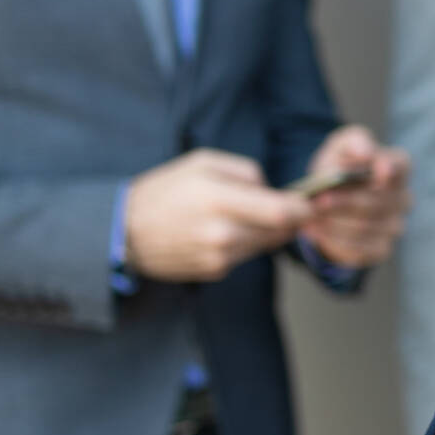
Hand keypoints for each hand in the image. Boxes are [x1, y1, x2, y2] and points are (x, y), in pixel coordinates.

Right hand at [124, 149, 310, 281]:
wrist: (124, 231)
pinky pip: (246, 255)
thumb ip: (246, 171)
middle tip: (291, 206)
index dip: (304, 208)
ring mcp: (218, 257)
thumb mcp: (203, 163)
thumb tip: (273, 188)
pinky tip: (227, 230)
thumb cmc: (165, 190)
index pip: (281, 211)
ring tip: (249, 214)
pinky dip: (247, 242)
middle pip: (280, 231)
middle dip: (291, 219)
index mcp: (219, 200)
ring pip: (266, 244)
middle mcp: (221, 233)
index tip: (311, 201)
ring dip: (269, 231)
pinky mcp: (215, 271)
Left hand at [297, 126, 411, 267]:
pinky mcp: (381, 249)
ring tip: (308, 217)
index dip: (390, 169)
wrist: (327, 199)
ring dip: (333, 223)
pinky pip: (360, 250)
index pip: (400, 167)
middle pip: (376, 202)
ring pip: (364, 228)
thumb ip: (354, 142)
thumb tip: (365, 152)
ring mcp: (395, 226)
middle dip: (344, 202)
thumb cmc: (339, 168)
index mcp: (397, 168)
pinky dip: (333, 241)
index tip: (379, 173)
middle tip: (317, 201)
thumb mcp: (340, 148)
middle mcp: (403, 198)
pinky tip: (314, 231)